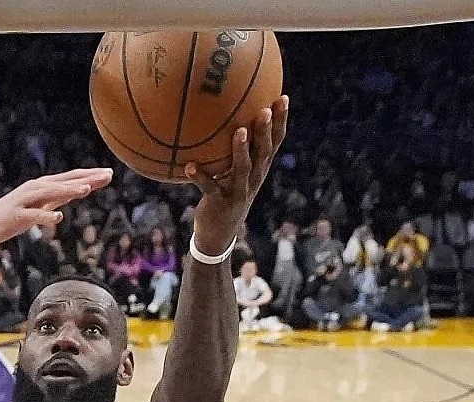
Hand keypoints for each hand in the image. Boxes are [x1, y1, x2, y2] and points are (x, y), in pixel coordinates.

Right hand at [0, 169, 112, 253]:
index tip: (109, 174)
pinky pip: (33, 217)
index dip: (90, 175)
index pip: (70, 178)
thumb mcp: (40, 205)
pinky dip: (45, 217)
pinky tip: (58, 219)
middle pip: (64, 182)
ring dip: (68, 191)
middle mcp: (34, 189)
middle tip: (108, 175)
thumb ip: (58, 198)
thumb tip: (79, 191)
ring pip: (49, 193)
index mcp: (41, 186)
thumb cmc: (13, 217)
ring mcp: (24, 202)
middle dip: (86, 178)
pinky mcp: (15, 217)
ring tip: (87, 189)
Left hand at [186, 96, 288, 255]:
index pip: (275, 141)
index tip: (283, 97)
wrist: (219, 232)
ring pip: (243, 169)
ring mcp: (238, 191)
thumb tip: (220, 116)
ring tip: (239, 131)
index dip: (281, 121)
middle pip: (264, 151)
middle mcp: (253, 178)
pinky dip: (201, 177)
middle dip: (266, 130)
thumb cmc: (224, 193)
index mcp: (259, 168)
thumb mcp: (233, 171)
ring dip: (242, 150)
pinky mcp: (220, 202)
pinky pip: (209, 187)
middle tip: (264, 109)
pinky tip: (190, 166)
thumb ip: (233, 149)